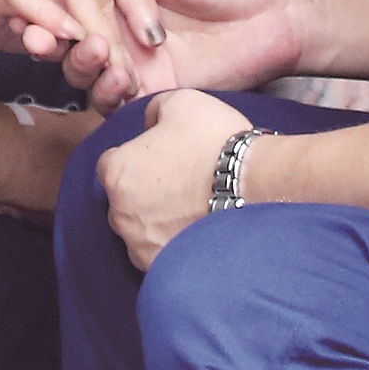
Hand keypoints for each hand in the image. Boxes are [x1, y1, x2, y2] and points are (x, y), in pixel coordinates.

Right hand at [0, 0, 147, 80]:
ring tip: (108, 62)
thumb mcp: (44, 10)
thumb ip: (77, 11)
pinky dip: (49, 19)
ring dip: (93, 30)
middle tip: (137, 64)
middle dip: (123, 24)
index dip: (139, 5)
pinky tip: (66, 44)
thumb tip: (114, 36)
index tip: (156, 44)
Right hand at [61, 0, 304, 112]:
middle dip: (67, 38)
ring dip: (84, 65)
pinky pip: (112, 100)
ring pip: (84, 70)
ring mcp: (132, 59)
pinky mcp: (150, 91)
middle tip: (83, 37)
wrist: (276, 14)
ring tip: (103, 54)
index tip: (57, 7)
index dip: (59, 3)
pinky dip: (106, 92)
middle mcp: (117, 23)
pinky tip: (123, 79)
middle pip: (69, 35)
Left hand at [98, 90, 253, 270]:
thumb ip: (154, 110)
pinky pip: (160, 255)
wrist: (256, 186)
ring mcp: (141, 245)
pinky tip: (196, 230)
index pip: (112, 163)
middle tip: (179, 182)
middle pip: (123, 200)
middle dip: (144, 191)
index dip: (137, 156)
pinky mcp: (164, 268)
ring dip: (157, 221)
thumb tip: (151, 124)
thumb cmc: (216, 143)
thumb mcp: (181, 102)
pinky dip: (173, 245)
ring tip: (191, 208)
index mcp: (117, 172)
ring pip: (140, 231)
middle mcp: (120, 213)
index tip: (161, 157)